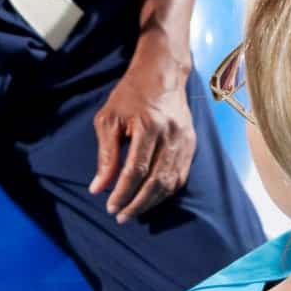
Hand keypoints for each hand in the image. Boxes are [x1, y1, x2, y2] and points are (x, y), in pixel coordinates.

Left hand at [88, 44, 196, 222]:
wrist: (162, 73)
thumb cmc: (130, 94)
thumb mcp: (109, 119)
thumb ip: (106, 155)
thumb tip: (98, 187)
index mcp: (149, 127)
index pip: (136, 170)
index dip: (123, 192)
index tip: (110, 206)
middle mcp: (171, 136)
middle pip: (156, 182)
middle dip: (137, 204)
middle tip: (121, 216)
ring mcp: (185, 141)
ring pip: (170, 183)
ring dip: (152, 202)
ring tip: (134, 212)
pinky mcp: (192, 144)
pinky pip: (181, 176)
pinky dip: (166, 192)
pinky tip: (152, 199)